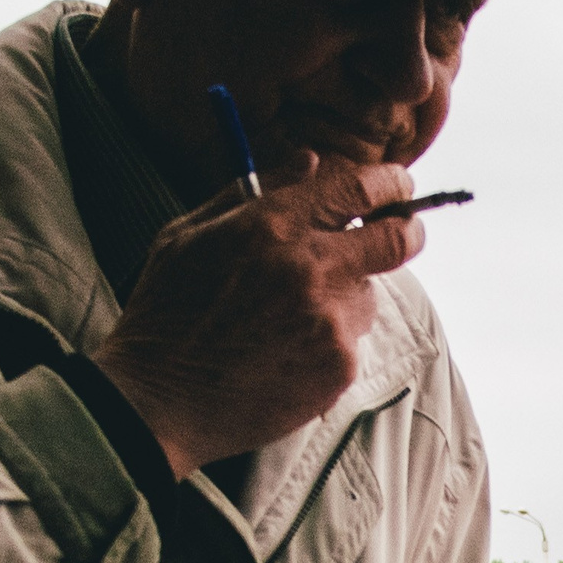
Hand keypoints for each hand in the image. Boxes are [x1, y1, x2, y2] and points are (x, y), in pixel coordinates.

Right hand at [89, 151, 422, 474]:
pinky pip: (351, 340)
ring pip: (368, 295)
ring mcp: (328, 319)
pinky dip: (328, 343)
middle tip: (401, 233)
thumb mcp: (188, 233)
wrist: (157, 401)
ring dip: (344, 297)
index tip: (398, 186)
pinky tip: (282, 353)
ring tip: (288, 318)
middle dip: (406, 231)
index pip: (360, 187)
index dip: (390, 183)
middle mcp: (309, 267)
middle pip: (397, 239)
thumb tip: (311, 161)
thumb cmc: (165, 314)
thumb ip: (255, 190)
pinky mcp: (337, 366)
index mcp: (272, 224)